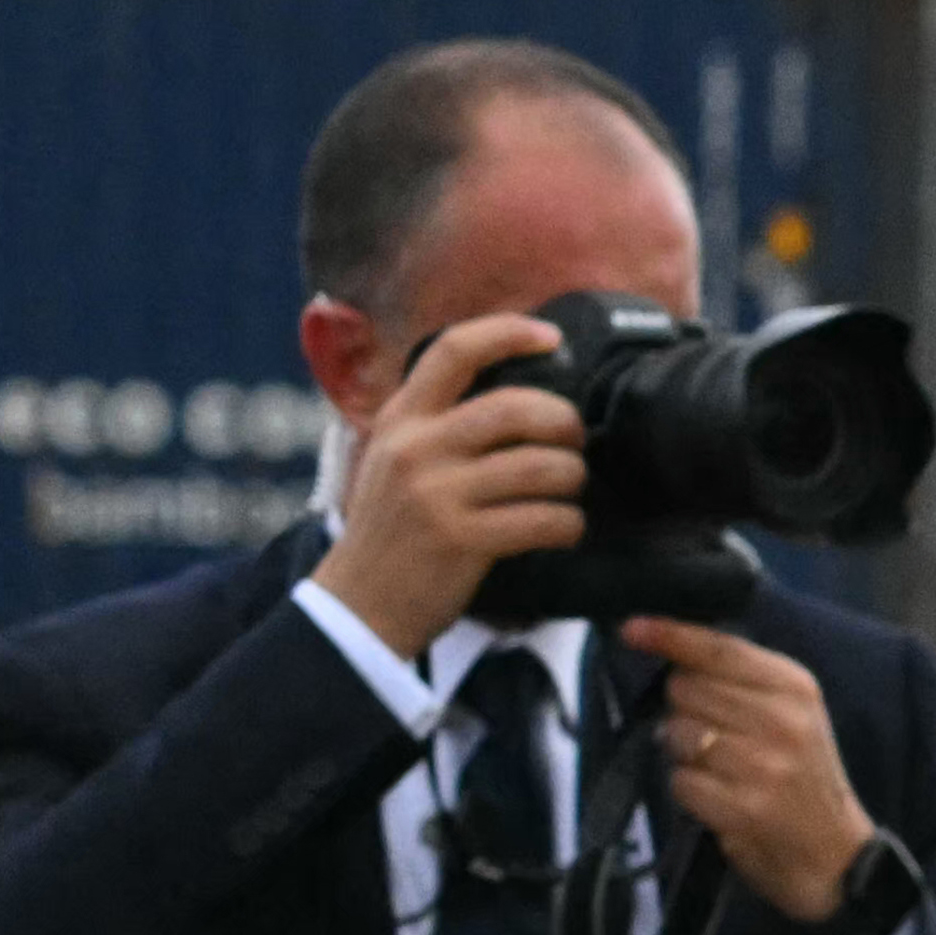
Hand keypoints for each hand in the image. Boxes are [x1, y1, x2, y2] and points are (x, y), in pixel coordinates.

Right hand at [321, 316, 582, 658]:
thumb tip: (515, 396)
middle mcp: (416, 448)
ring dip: (572, 478)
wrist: (360, 602)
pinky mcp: (462, 540)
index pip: (454, 351)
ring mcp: (437, 494)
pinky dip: (568, 524)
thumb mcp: (395, 458)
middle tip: (575, 440)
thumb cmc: (393, 528)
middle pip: (516, 408)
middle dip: (564, 422)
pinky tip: (563, 528)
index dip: (508, 333)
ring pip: (540, 466)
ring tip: (569, 490)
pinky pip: (544, 520)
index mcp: (401, 419)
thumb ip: (438, 424)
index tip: (552, 337)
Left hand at [617, 617, 876, 922]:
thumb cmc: (804, 780)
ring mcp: (764, 766)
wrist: (836, 857)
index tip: (630, 628)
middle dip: (683, 708)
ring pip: (677, 733)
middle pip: (686, 688)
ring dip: (684, 753)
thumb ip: (739, 680)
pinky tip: (720, 799)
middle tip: (716, 735)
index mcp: (795, 688)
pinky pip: (680, 781)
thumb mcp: (790, 715)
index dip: (669, 635)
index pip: (718, 649)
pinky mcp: (744, 808)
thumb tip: (667, 651)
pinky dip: (689, 791)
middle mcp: (783, 721)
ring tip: (722, 771)